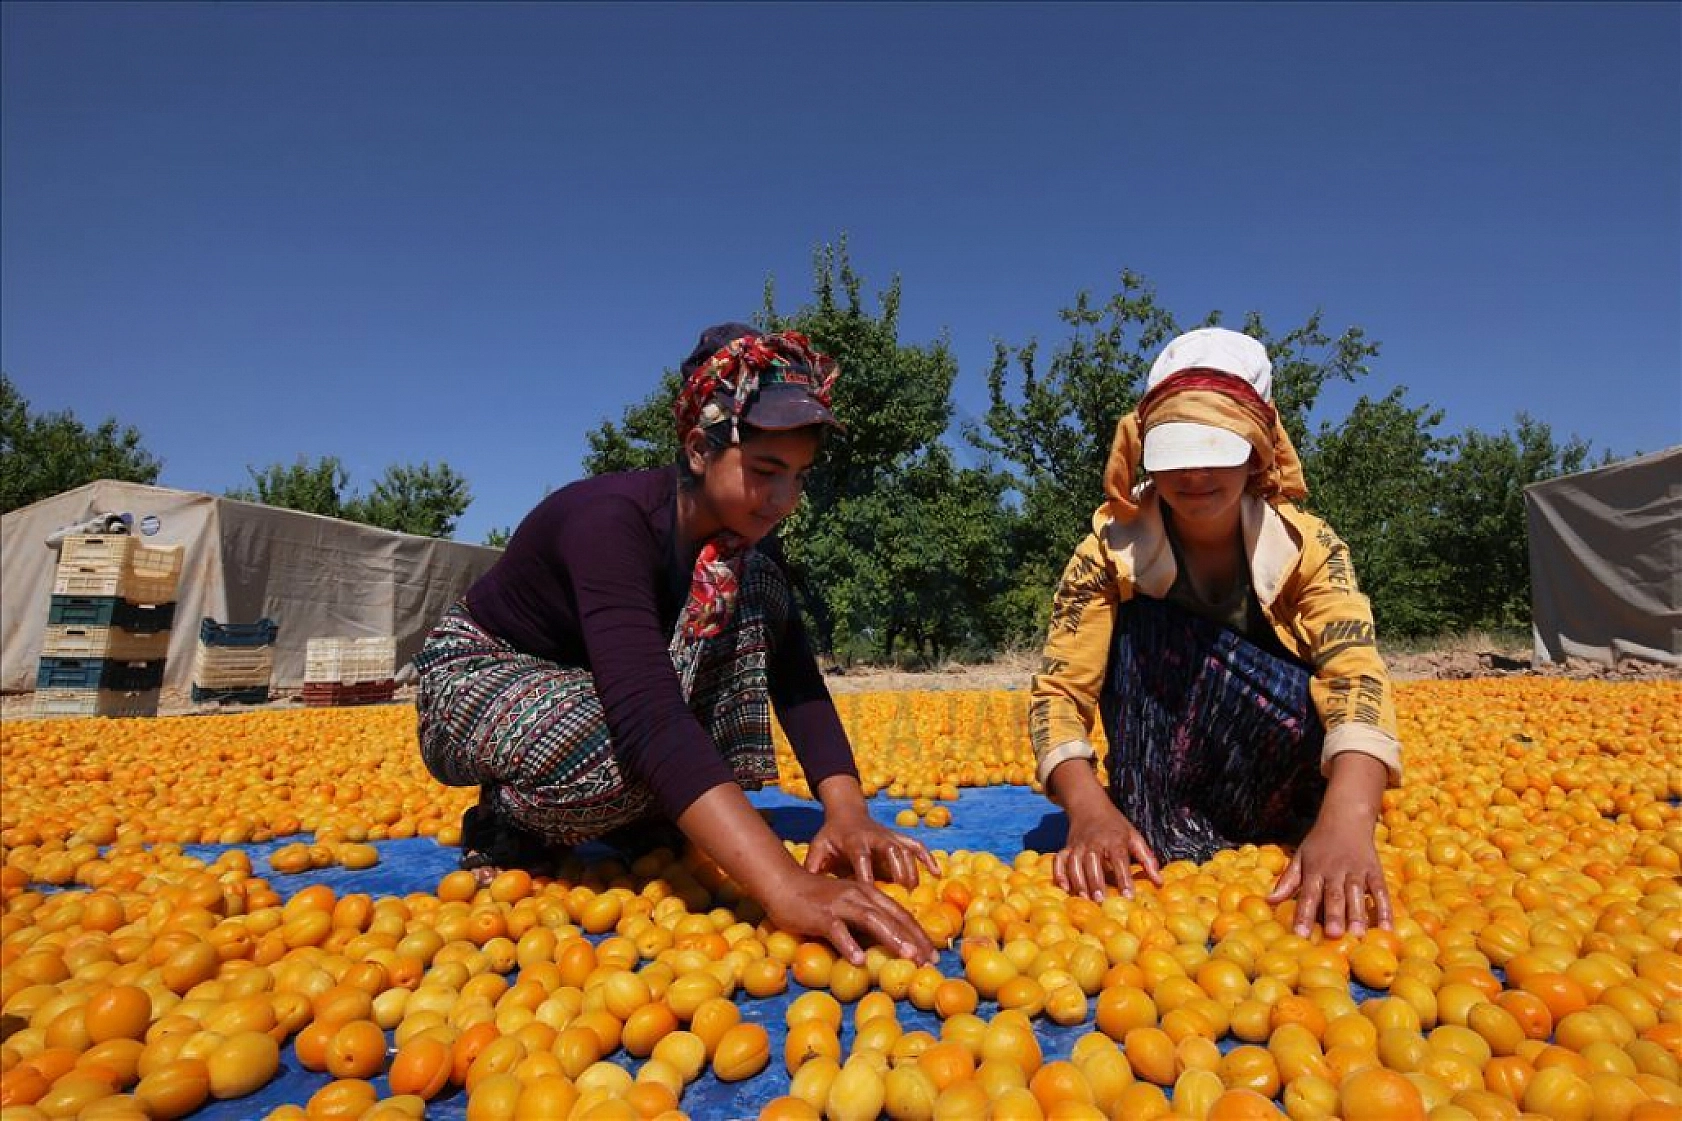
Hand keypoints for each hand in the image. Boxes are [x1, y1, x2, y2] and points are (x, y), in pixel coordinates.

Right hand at [764, 867, 937, 966]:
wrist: (783, 883)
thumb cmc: (815, 898)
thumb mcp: (846, 904)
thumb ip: (864, 920)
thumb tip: (883, 943)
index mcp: (869, 893)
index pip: (900, 913)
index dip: (919, 933)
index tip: (933, 953)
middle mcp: (859, 895)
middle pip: (893, 917)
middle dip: (915, 939)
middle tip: (930, 961)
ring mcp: (841, 904)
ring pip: (872, 921)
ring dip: (893, 939)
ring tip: (909, 957)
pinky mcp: (821, 915)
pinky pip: (837, 931)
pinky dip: (849, 945)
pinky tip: (859, 961)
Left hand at [805, 812, 938, 889]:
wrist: (845, 813)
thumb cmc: (830, 837)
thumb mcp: (818, 849)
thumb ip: (813, 868)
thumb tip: (801, 892)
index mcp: (853, 840)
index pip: (862, 858)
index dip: (867, 876)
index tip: (872, 897)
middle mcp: (875, 836)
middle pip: (891, 852)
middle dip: (898, 874)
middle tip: (904, 900)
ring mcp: (889, 835)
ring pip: (905, 851)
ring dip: (912, 872)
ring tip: (915, 897)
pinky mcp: (898, 837)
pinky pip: (916, 846)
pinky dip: (927, 858)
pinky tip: (937, 873)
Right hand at [1053, 798, 1162, 900]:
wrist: (1091, 806)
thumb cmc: (1116, 827)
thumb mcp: (1135, 837)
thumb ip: (1147, 859)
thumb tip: (1160, 882)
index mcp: (1114, 840)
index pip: (1120, 859)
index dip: (1124, 878)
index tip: (1128, 896)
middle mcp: (1094, 842)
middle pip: (1093, 862)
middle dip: (1096, 882)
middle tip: (1101, 901)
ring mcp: (1078, 844)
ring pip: (1075, 863)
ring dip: (1078, 881)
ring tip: (1085, 899)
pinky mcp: (1067, 847)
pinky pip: (1059, 860)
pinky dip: (1059, 873)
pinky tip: (1064, 887)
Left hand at [1266, 810, 1391, 937]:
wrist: (1346, 818)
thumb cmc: (1319, 843)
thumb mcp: (1300, 857)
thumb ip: (1288, 880)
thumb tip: (1269, 901)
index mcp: (1315, 869)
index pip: (1308, 894)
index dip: (1304, 914)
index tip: (1300, 934)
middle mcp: (1336, 871)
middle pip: (1334, 895)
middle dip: (1333, 915)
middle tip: (1332, 935)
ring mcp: (1357, 871)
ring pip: (1357, 894)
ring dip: (1358, 914)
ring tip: (1357, 934)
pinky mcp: (1375, 871)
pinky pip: (1381, 892)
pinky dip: (1385, 909)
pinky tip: (1387, 927)